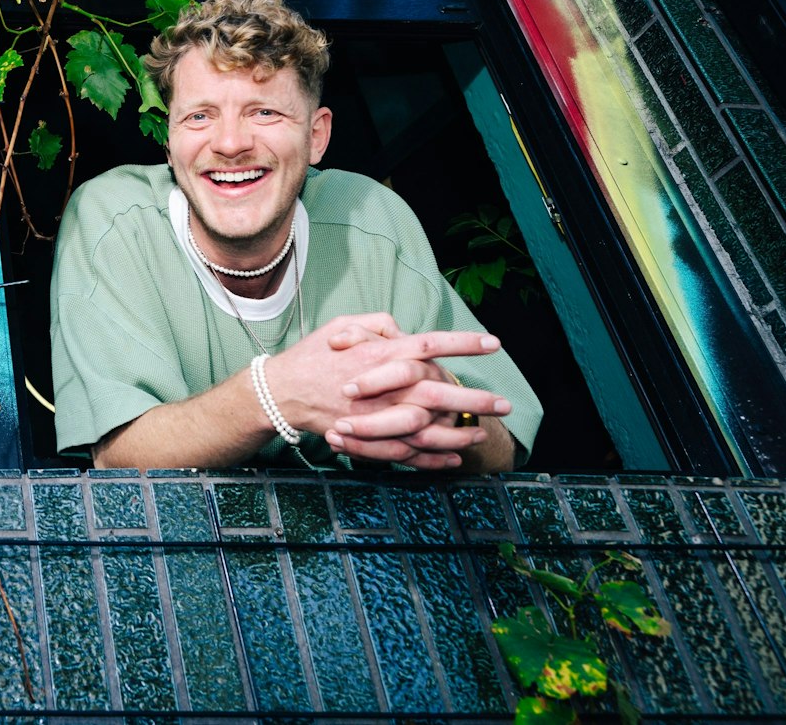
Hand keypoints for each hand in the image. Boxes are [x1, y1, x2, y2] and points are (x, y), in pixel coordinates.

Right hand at [266, 315, 501, 437]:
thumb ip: (376, 326)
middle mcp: (384, 385)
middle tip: (504, 404)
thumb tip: (403, 331)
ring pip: (430, 429)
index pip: (430, 344)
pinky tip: (454, 458)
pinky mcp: (369, 439)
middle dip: (475, 399)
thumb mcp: (341, 325)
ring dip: (459, 433)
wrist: (281, 393)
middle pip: (439, 392)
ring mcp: (377, 415)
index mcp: (380, 354)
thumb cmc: (312, 357)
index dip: (463, 343)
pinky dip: (434, 459)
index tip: (492, 343)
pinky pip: (408, 453)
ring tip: (482, 433)